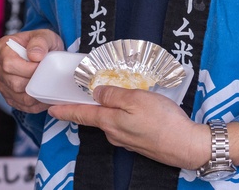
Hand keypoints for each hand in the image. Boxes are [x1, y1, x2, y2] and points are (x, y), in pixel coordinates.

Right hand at [0, 29, 63, 112]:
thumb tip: (35, 56)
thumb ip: (40, 42)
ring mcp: (1, 83)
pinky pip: (22, 106)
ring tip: (49, 87)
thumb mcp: (44, 36)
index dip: (28, 69)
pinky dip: (36, 104)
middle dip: (34, 82)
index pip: (9, 64)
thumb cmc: (41, 44)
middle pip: (14, 83)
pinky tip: (45, 95)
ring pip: (19, 97)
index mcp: (1, 48)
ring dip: (36, 95)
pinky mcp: (8, 96)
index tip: (42, 65)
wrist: (41, 53)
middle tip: (47, 76)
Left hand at [47, 86, 207, 168]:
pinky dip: (124, 116)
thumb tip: (96, 93)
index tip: (51, 109)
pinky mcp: (139, 143)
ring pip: (112, 121)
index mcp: (110, 121)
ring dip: (111, 110)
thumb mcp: (135, 98)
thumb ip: (113, 95)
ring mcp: (127, 140)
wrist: (188, 146)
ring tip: (118, 96)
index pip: (81, 115)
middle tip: (85, 93)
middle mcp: (114, 134)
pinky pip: (125, 126)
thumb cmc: (163, 121)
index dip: (65, 110)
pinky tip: (135, 110)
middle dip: (90, 107)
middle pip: (96, 117)